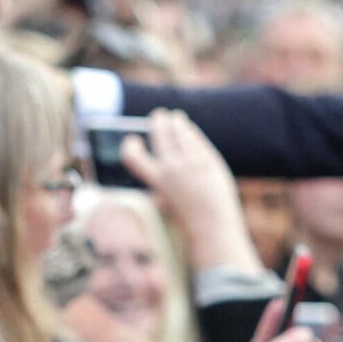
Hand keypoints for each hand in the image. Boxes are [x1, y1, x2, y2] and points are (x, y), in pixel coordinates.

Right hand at [120, 110, 260, 271]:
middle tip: (158, 115)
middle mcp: (172, 169)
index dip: (129, 146)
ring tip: (175, 117)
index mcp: (156, 181)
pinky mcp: (209, 160)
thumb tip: (159, 155)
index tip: (133, 140)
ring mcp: (192, 162)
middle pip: (160, 134)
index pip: (132, 156)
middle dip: (158, 122)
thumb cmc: (186, 217)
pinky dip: (190, 132)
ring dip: (175, 122)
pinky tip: (189, 129)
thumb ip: (160, 180)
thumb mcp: (165, 200)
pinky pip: (196, 140)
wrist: (213, 226)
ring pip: (180, 132)